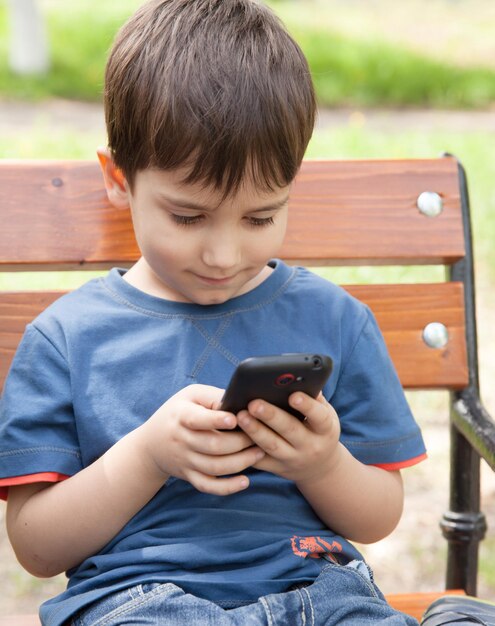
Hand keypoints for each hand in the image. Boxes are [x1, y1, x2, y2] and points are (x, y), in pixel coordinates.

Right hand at [139, 384, 264, 494]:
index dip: (216, 420)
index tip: (235, 419)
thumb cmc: (179, 412)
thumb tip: (241, 400)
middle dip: (240, 442)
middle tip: (259, 435)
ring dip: (241, 462)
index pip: (197, 420)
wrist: (150, 444)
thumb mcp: (190, 396)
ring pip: (215, 467)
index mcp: (181, 416)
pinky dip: (227, 488)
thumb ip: (214, 397)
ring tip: (260, 451)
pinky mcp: (190, 476)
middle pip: (213, 446)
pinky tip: (245, 481)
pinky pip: (208, 486)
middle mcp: (182, 440)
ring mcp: (185, 461)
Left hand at [237, 392, 340, 483]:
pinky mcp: (276, 468)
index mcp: (325, 430)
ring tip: (240, 415)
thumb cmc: (318, 430)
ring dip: (254, 430)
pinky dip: (246, 448)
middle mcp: (310, 446)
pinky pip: (259, 459)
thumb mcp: (326, 415)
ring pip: (271, 445)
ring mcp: (292, 459)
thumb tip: (300, 376)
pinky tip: (234, 434)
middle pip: (290, 430)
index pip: (319, 417)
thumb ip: (315, 398)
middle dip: (271, 416)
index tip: (293, 395)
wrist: (319, 467)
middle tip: (254, 403)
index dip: (307, 406)